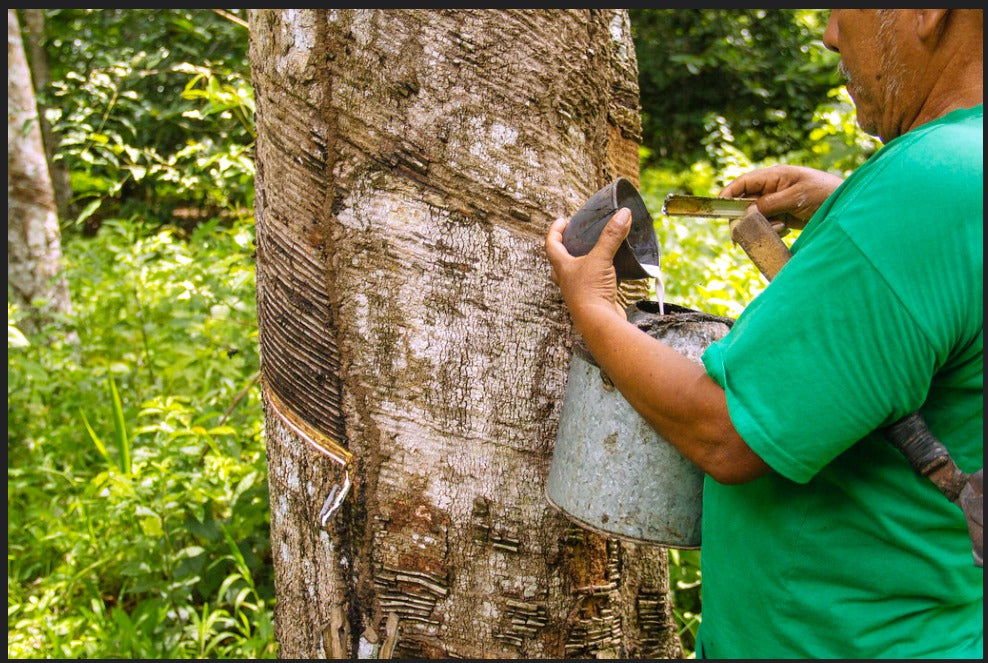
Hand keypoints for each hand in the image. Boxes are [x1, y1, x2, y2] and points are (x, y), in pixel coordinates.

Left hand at [544, 208, 629, 332]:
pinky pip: (590, 285)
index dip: (554, 231)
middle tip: (574, 238)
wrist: (598, 322)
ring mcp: (578, 292)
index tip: (562, 221)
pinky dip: (596, 276)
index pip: (551, 245)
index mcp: (563, 268)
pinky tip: (607, 272)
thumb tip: (623, 213)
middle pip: (558, 262)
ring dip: (579, 264)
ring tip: (592, 253)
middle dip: (563, 249)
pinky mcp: (592, 300)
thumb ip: (611, 236)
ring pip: (573, 275)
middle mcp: (567, 280)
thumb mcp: (601, 258)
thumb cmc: (591, 291)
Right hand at [720, 165, 843, 230]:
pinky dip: (772, 231)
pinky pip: (767, 225)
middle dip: (743, 217)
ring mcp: (776, 203)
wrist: (848, 206)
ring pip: (754, 217)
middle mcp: (771, 189)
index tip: (718, 208)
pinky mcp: (783, 217)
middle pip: (744, 203)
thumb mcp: (797, 196)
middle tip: (742, 232)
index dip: (727, 194)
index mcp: (773, 176)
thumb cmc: (825, 193)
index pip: (742, 183)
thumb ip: (771, 203)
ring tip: (781, 228)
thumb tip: (747, 212)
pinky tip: (786, 230)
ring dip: (762, 225)